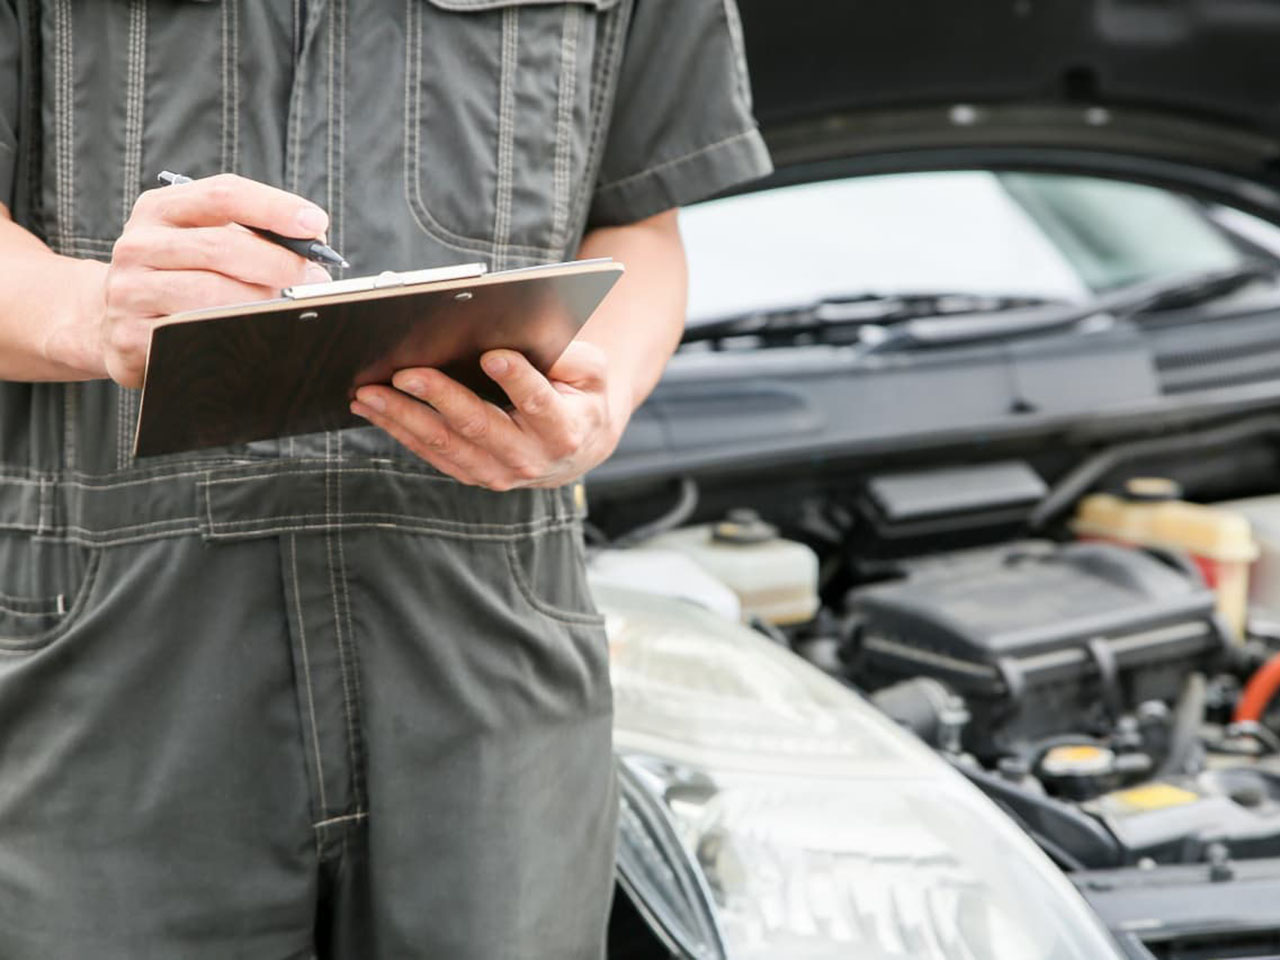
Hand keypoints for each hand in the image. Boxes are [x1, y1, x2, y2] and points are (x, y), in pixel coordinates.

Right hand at [102, 174, 331, 387]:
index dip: (274, 207)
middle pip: (221, 247)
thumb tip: (314, 243)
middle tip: (315, 279)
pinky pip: (193, 334)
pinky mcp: (129, 337)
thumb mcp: (202, 240)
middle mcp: (137, 245)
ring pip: (210, 294)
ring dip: (262, 302)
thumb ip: (252, 234)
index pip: (222, 194)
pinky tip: (256, 335)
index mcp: (160, 210)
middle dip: (279, 263)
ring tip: (290, 308)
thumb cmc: (179, 276)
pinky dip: (234, 334)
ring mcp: (129, 291)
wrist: (110, 320)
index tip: (316, 224)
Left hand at [350, 340, 628, 489]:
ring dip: (403, 417)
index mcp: (563, 429)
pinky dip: (399, 430)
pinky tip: (373, 409)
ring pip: (445, 445)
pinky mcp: (472, 474)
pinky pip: (431, 454)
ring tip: (368, 393)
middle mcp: (529, 457)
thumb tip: (526, 334)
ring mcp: (497, 472)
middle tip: (404, 373)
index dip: (517, 380)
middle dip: (439, 397)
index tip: (492, 355)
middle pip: (479, 426)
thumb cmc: (580, 395)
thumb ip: (571, 356)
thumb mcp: (591, 371)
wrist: (577, 445)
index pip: (539, 403)